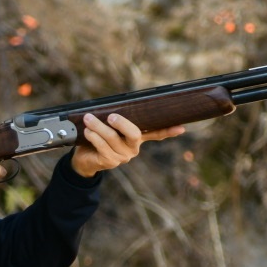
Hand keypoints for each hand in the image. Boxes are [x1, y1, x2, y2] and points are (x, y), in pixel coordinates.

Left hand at [70, 113, 185, 178]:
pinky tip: (88, 131)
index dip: (168, 131)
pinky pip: (102, 147)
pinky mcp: (110, 162)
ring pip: (113, 138)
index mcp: (137, 138)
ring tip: (88, 118)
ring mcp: (122, 156)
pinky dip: (94, 137)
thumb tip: (114, 104)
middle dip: (122, 123)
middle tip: (111, 116)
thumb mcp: (109, 127)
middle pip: (134, 134)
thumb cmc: (98, 137)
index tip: (181, 128)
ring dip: (99, 127)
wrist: (84, 159)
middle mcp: (133, 148)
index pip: (156, 134)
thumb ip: (116, 118)